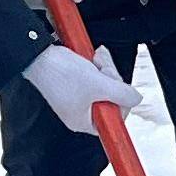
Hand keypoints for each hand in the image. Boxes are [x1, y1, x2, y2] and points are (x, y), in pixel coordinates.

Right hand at [21, 43, 144, 138]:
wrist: (39, 54)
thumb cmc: (60, 73)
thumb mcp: (99, 85)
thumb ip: (122, 94)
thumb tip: (136, 99)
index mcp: (82, 121)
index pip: (112, 122)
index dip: (121, 105)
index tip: (121, 92)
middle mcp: (80, 112)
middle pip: (111, 99)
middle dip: (112, 80)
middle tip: (104, 71)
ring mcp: (79, 96)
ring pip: (106, 85)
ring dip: (106, 69)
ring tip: (96, 60)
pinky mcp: (77, 82)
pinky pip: (97, 76)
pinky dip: (98, 65)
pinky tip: (94, 58)